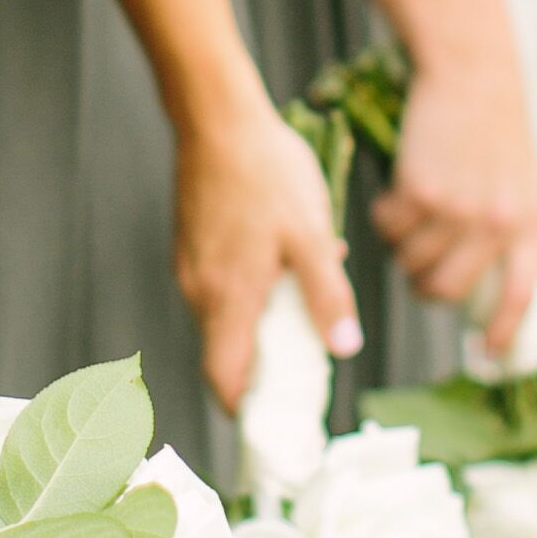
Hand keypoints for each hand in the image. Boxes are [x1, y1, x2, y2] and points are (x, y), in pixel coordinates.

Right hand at [175, 78, 356, 417]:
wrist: (217, 115)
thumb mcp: (311, 234)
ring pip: (226, 317)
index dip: (246, 409)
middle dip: (264, 368)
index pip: (223, 379)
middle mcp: (201, 290)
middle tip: (307, 367)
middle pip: (226, 353)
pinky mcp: (194, 243)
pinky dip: (252, 293)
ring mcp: (193, 266)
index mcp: (228, 298)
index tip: (278, 422)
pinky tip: (285, 261)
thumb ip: (326, 294)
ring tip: (305, 299)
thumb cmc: (265, 171)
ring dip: (263, 323)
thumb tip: (343, 348)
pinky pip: (223, 287)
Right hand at [370, 39, 536, 355]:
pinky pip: (389, 228)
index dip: (504, 330)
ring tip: (409, 222)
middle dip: (426, 287)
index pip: (519, 294)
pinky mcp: (419, 190)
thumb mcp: (521, 184)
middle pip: (448, 288)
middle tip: (417, 272)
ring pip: (412, 260)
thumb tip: (485, 286)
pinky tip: (396, 195)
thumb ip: (509, 231)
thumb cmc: (495, 132)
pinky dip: (385, 218)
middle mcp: (496, 223)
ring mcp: (456, 208)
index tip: (488, 355)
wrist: (474, 75)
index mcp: (529, 224)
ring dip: (402, 250)